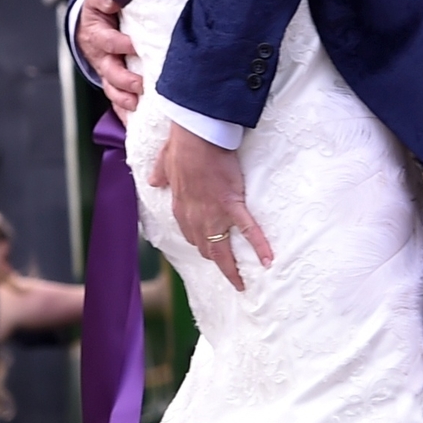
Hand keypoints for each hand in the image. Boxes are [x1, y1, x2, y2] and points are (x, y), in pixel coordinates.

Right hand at [78, 0, 143, 116]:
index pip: (108, 41)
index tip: (135, 46)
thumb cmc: (101, 10)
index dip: (121, 45)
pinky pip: (118, 101)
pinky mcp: (114, 83)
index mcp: (98, 35)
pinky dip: (125, 114)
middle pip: (110, 72)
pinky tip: (134, 123)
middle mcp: (101, 57)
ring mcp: (107, 72)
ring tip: (137, 105)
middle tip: (140, 84)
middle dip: (124, 80)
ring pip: (112, 90)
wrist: (91, 23)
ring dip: (124, 100)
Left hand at [152, 127, 271, 290]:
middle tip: (227, 270)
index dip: (200, 243)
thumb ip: (160, 175)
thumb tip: (154, 181)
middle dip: (215, 260)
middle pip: (206, 248)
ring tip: (240, 283)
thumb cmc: (181, 147)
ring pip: (222, 250)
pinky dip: (259, 247)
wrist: (196, 139)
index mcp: (181, 208)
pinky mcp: (233, 206)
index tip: (208, 247)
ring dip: (230, 269)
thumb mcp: (165, 163)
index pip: (190, 234)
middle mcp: (196, 218)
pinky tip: (268, 262)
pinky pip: (248, 230)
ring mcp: (215, 215)